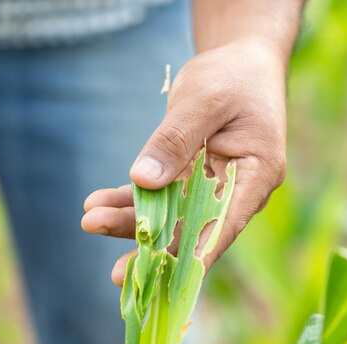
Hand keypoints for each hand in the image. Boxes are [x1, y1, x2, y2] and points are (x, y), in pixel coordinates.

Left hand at [82, 37, 287, 285]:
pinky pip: (157, 194)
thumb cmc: (233, 77)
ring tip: (90, 219)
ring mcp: (211, 186)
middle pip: (193, 228)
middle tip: (115, 274)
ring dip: (130, 220)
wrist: (239, 62)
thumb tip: (142, 180)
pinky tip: (97, 201)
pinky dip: (128, 198)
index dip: (193, 255)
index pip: (225, 225)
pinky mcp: (189, 177)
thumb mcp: (204, 100)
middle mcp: (236, 190)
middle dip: (151, 246)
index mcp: (256, 175)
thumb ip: (175, 140)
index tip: (161, 279)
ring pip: (169, 214)